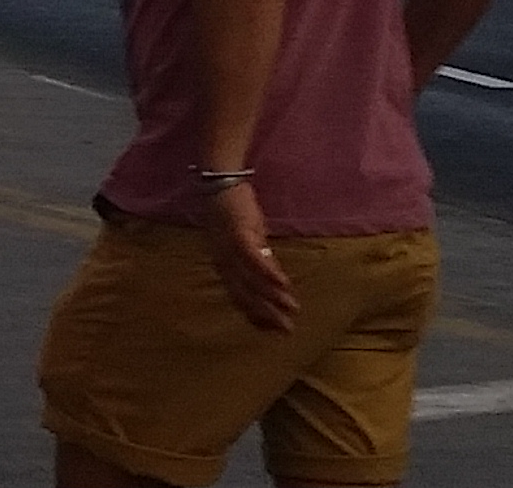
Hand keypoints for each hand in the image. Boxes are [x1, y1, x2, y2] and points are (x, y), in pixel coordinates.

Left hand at [194, 177, 295, 336]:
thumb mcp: (250, 239)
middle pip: (244, 294)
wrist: (220, 181)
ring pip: (250, 279)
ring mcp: (229, 248)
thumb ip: (261, 259)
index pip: (239, 297)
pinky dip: (268, 273)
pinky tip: (284, 284)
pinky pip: (253, 258)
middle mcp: (224, 261)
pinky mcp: (239, 232)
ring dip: (272, 296)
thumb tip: (278, 282)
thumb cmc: (236, 211)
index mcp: (224, 265)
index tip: (273, 331)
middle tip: (287, 329)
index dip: (256, 315)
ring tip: (291, 309)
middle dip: (267, 313)